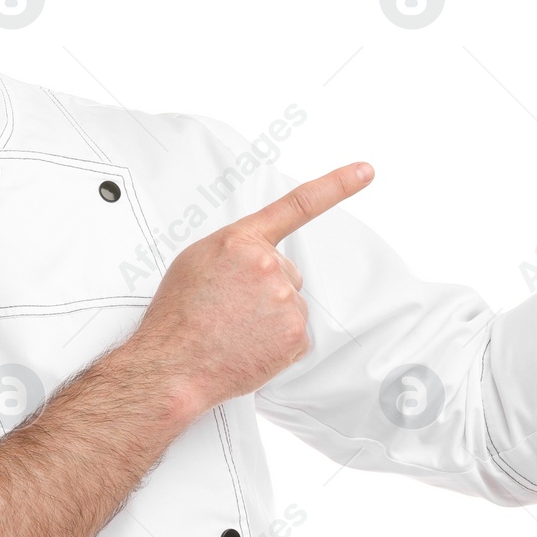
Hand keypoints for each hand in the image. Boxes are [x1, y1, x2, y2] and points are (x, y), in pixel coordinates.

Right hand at [127, 162, 373, 420]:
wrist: (172, 365)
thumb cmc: (178, 317)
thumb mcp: (196, 261)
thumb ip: (234, 248)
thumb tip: (251, 254)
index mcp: (241, 241)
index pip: (299, 204)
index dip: (338, 184)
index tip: (364, 172)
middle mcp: (268, 266)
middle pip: (286, 271)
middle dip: (264, 288)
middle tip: (232, 307)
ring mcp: (285, 301)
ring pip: (290, 303)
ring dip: (269, 316)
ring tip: (234, 329)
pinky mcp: (295, 334)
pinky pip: (294, 333)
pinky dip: (276, 342)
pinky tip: (248, 345)